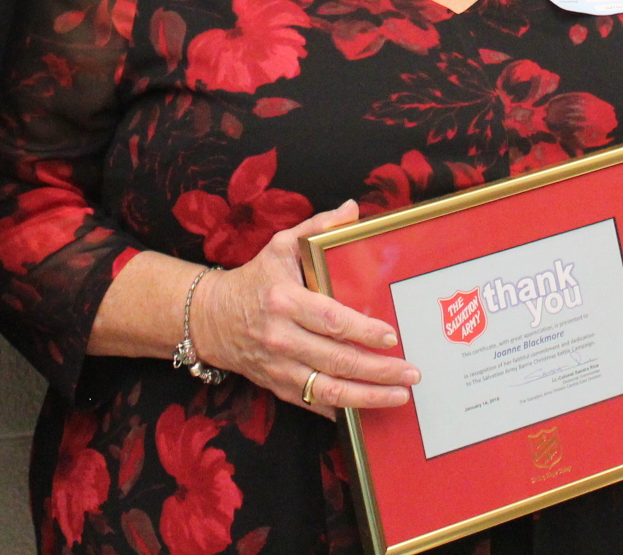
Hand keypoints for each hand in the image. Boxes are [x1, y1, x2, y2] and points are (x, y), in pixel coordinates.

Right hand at [195, 201, 418, 414]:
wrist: (210, 318)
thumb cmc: (254, 279)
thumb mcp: (281, 246)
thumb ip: (317, 228)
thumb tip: (352, 210)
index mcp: (284, 301)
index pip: (330, 319)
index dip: (362, 330)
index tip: (391, 336)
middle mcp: (281, 338)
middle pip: (336, 360)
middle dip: (378, 370)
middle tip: (411, 373)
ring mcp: (278, 367)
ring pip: (327, 390)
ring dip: (367, 397)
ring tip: (400, 396)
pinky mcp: (276, 386)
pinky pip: (312, 404)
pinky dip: (341, 410)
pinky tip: (368, 411)